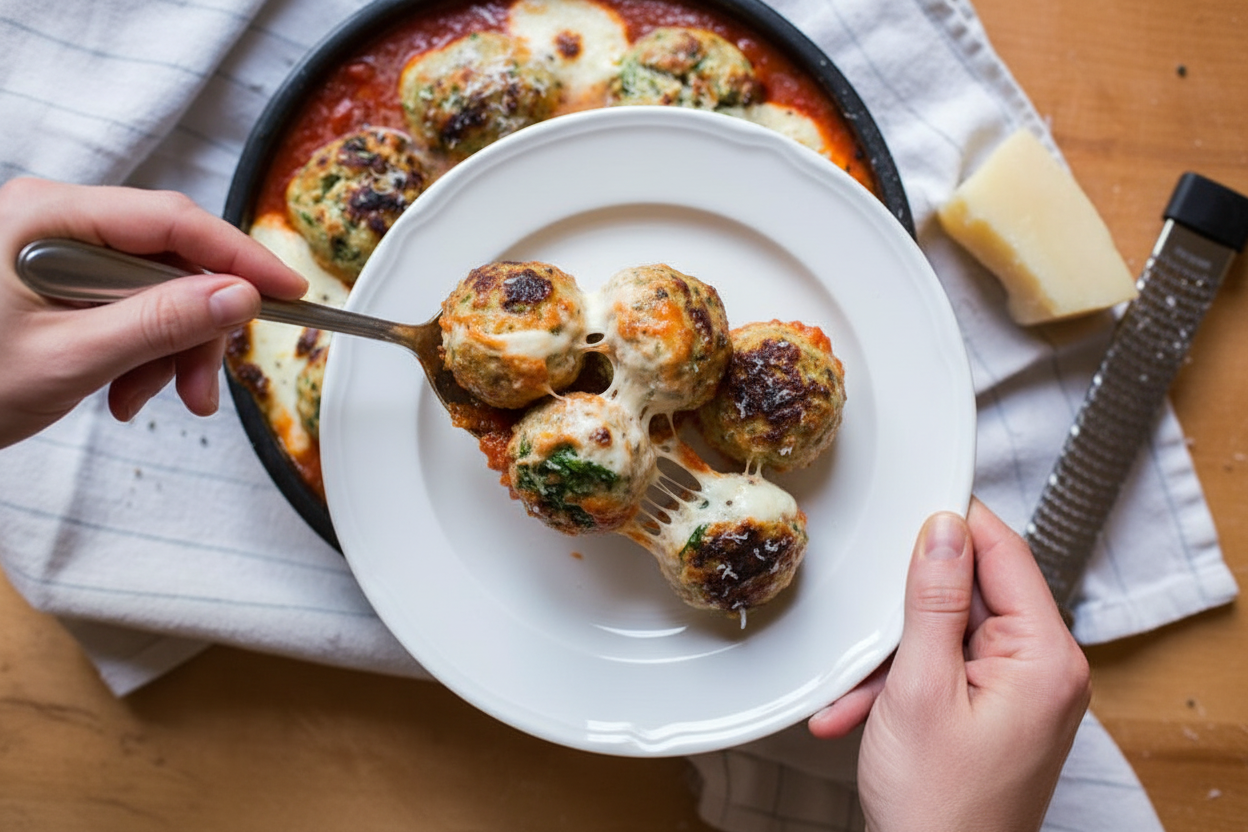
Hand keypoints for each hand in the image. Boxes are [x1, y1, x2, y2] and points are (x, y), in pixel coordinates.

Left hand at [0, 177, 306, 447]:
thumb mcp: (69, 359)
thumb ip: (159, 324)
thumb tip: (239, 296)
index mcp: (48, 216)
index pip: (173, 222)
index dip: (240, 259)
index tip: (290, 293)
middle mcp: (55, 219)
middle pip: (169, 260)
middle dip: (195, 328)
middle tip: (201, 390)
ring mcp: (55, 248)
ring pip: (155, 289)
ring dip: (168, 350)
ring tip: (147, 400)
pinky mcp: (57, 278)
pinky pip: (127, 305)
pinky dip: (140, 351)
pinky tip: (121, 390)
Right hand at [808, 499, 1090, 831]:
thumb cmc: (940, 807)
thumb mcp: (920, 688)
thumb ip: (933, 602)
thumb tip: (943, 529)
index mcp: (1044, 656)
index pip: (1004, 552)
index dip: (955, 521)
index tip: (913, 496)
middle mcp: (1043, 669)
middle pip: (970, 594)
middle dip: (906, 613)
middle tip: (867, 628)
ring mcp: (1020, 693)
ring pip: (946, 634)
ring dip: (892, 659)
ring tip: (857, 694)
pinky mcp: (994, 712)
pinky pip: (944, 671)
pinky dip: (899, 687)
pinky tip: (860, 713)